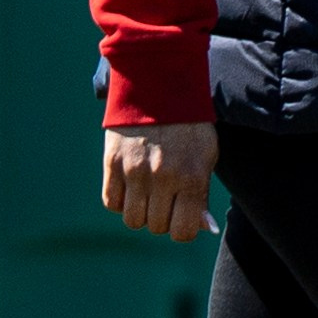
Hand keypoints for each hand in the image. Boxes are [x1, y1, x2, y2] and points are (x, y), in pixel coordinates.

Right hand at [102, 120, 219, 243]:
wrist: (158, 84)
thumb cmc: (188, 124)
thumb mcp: (206, 156)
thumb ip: (203, 195)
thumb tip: (205, 229)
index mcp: (191, 177)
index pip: (183, 232)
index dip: (183, 228)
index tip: (182, 216)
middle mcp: (163, 177)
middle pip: (156, 227)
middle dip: (162, 217)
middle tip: (166, 196)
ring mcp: (135, 170)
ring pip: (132, 220)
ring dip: (140, 211)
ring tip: (148, 191)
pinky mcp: (112, 161)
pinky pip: (111, 202)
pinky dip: (121, 200)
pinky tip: (131, 185)